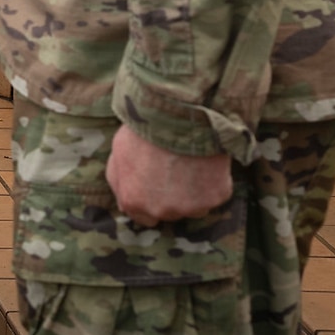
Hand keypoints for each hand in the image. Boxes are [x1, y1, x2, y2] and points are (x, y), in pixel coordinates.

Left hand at [106, 124, 232, 224]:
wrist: (176, 116)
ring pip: (195, 206)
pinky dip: (213, 181)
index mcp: (135, 203)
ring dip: (193, 192)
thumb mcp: (117, 155)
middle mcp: (162, 211)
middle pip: (170, 212)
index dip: (150, 200)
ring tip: (189, 163)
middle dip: (171, 196)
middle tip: (173, 169)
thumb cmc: (143, 132)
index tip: (156, 185)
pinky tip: (205, 162)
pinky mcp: (217, 196)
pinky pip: (215, 194)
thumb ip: (119, 182)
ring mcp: (192, 207)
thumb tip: (124, 200)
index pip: (143, 218)